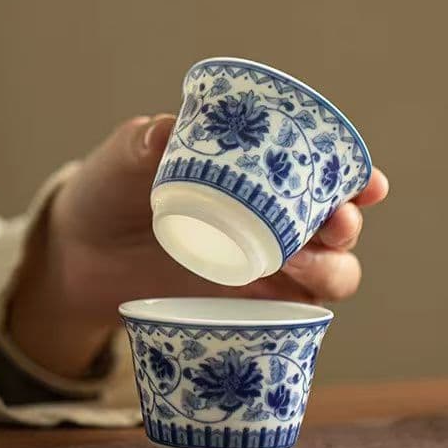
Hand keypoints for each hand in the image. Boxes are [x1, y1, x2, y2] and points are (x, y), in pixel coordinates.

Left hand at [8, 115, 388, 377]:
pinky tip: (283, 299)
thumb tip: (167, 132)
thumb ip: (143, 143)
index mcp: (253, 174)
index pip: (319, 172)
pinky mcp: (241, 306)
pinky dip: (302, 309)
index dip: (355, 177)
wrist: (78, 255)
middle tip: (332, 223)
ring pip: (329, 273)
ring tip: (295, 262)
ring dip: (332, 268)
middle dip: (347, 224)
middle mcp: (268, 219)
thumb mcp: (123, 160)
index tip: (368, 183)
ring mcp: (259, 265)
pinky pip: (292, 315)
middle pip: (337, 226)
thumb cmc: (108, 192)